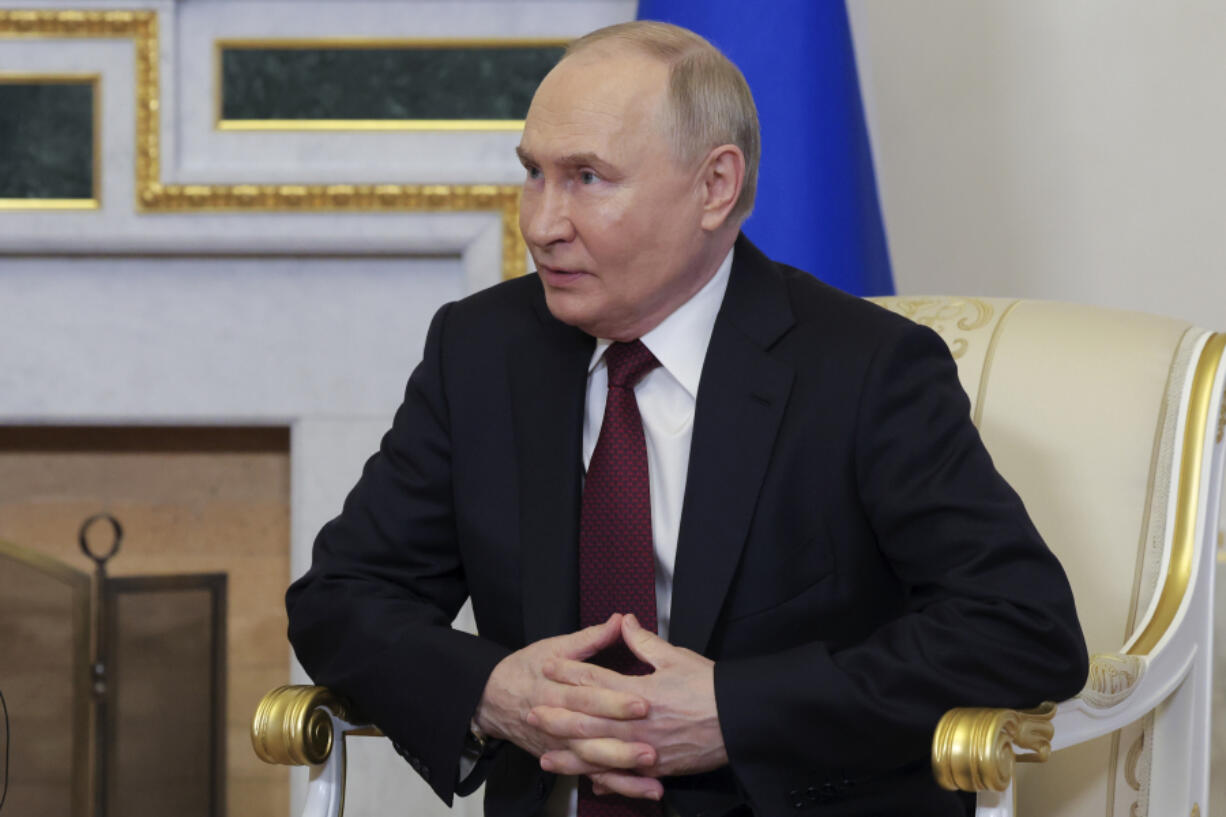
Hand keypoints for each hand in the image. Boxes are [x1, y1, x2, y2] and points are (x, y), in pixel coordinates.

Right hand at [473, 614, 655, 766]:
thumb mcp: (553, 648)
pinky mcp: (564, 759)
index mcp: (556, 690)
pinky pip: (590, 775)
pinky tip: (638, 788)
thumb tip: (618, 621)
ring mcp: (560, 745)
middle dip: (621, 743)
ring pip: (591, 761)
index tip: (642, 702)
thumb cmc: (524, 670)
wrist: (491, 700)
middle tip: (650, 746)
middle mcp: (558, 722)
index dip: (614, 701)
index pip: (589, 697)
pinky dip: (614, 784)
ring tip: (648, 771)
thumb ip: (590, 638)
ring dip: (621, 769)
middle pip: (591, 734)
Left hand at [530, 614, 727, 797]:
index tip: (548, 666)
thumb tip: (624, 621)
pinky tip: (589, 781)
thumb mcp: (676, 656)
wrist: (740, 720)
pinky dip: (606, 778)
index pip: (595, 678)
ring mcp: (646, 748)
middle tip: (531, 713)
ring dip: (570, 754)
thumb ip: (644, 641)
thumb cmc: (710, 687)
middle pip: (588, 719)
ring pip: (600, 754)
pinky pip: (626, 776)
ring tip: (545, 755)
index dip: (569, 671)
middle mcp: (638, 721)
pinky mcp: (659, 767)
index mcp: (640, 690)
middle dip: (557, 717)